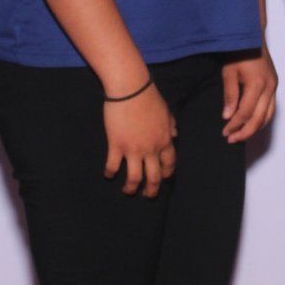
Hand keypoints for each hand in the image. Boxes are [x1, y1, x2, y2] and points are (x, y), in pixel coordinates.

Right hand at [103, 83, 177, 197]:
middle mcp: (151, 148)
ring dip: (131, 188)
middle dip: (152, 190)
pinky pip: (114, 166)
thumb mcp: (166, 111)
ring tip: (128, 191)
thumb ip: (171, 125)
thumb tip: (176, 134)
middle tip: (148, 195)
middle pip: (154, 177)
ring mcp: (134, 149)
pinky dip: (110, 173)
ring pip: (135, 178)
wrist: (131, 88)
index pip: (169, 163)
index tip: (163, 179)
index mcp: (164, 140)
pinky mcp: (117, 145)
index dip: (167, 174)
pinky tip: (108, 175)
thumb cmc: (148, 96)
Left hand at [221, 48, 276, 142]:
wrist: (252, 37)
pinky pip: (271, 109)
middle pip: (259, 118)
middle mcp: (269, 87)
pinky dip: (261, 119)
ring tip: (240, 135)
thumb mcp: (229, 73)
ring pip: (268, 116)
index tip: (224, 131)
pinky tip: (251, 123)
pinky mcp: (274, 86)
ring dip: (254, 128)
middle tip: (231, 139)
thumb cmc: (238, 52)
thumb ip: (230, 95)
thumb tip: (227, 116)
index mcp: (257, 83)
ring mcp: (274, 87)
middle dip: (245, 131)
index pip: (246, 112)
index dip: (235, 124)